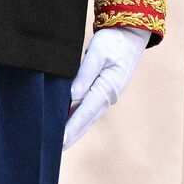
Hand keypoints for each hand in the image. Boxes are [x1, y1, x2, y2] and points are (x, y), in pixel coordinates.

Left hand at [64, 27, 149, 148]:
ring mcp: (107, 95)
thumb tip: (72, 95)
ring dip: (74, 129)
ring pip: (87, 117)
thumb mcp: (98, 54)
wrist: (130, 33)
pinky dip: (78, 118)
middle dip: (70, 136)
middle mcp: (108, 96)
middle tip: (53, 151)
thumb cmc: (113, 41)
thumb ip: (84, 75)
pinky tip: (66, 122)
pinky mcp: (104, 90)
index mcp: (106, 89)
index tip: (57, 142)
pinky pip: (88, 109)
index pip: (83, 114)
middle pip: (85, 121)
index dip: (69, 129)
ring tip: (58, 142)